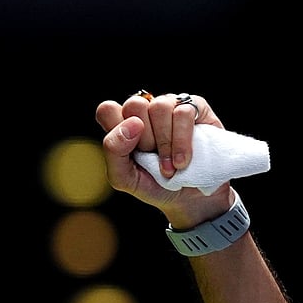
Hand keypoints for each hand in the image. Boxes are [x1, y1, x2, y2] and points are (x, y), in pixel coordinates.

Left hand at [96, 91, 232, 226]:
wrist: (190, 198)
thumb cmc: (154, 185)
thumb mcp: (124, 178)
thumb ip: (114, 151)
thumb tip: (133, 123)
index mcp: (122, 125)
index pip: (107, 109)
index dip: (116, 127)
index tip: (129, 150)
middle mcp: (144, 111)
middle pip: (134, 104)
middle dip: (144, 138)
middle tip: (151, 156)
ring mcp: (169, 106)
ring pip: (159, 106)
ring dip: (165, 143)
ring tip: (170, 166)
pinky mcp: (194, 107)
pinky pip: (184, 112)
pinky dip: (182, 142)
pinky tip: (182, 161)